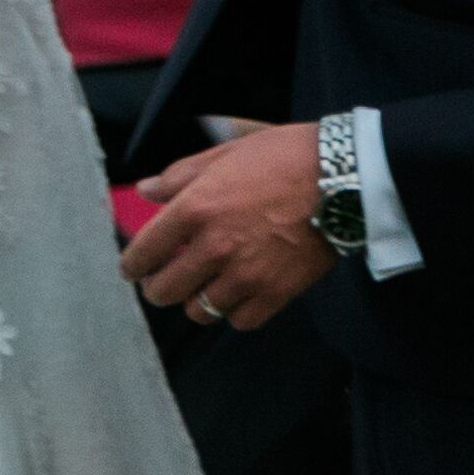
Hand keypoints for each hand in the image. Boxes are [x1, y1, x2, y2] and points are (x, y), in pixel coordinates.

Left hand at [121, 119, 333, 331]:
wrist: (341, 177)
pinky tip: (236, 297)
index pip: (145, 252)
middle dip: (157, 289)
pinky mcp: (276, 292)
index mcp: (196, 207)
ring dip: (195, 302)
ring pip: (200, 311)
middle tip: (162, 284)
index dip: (132, 266)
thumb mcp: (224, 154)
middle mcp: (215, 246)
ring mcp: (246, 274)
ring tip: (200, 291)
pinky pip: (240, 320)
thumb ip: (180, 176)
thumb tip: (145, 190)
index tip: (132, 270)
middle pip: (165, 290)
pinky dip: (234, 313)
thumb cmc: (282, 157)